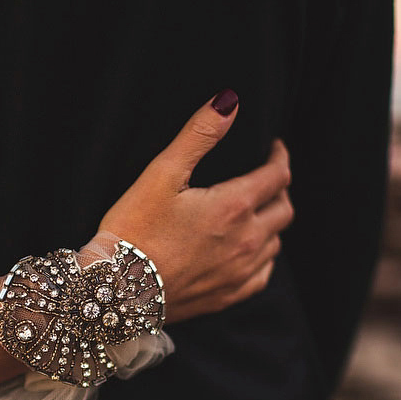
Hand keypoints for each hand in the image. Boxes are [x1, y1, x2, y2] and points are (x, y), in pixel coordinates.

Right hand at [97, 90, 293, 324]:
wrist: (115, 291)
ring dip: (271, 223)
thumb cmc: (133, 230)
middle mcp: (246, 241)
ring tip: (255, 212)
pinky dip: (262, 258)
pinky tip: (248, 252)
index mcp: (235, 206)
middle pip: (284, 210)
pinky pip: (263, 275)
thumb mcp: (161, 173)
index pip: (278, 176)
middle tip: (265, 178)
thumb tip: (229, 102)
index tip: (273, 148)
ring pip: (276, 243)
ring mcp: (239, 273)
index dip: (279, 156)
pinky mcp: (228, 297)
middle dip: (279, 189)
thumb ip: (198, 135)